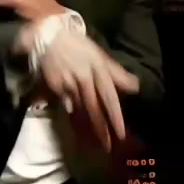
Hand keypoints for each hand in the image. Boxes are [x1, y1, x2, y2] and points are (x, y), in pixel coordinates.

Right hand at [37, 31, 139, 151]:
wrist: (48, 36)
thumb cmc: (78, 46)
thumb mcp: (99, 56)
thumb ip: (117, 73)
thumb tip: (135, 87)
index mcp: (98, 70)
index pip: (109, 98)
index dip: (115, 117)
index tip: (120, 135)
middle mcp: (84, 78)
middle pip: (94, 108)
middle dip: (101, 129)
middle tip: (107, 148)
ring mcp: (67, 84)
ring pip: (80, 111)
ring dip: (87, 128)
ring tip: (93, 145)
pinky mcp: (54, 87)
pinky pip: (65, 106)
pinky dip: (71, 118)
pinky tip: (76, 129)